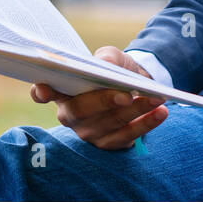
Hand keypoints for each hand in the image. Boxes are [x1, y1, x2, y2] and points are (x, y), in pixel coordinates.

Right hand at [29, 46, 168, 148]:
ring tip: (157, 98)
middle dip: (104, 102)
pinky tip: (161, 112)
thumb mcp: (112, 57)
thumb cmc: (115, 69)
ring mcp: (88, 132)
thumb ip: (106, 57)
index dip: (41, 92)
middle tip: (126, 95)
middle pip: (81, 111)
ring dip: (136, 111)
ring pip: (110, 123)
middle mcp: (70, 115)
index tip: (43, 88)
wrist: (134, 85)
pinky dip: (147, 124)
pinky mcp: (109, 144)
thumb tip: (104, 64)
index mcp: (63, 91)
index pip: (44, 92)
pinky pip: (128, 136)